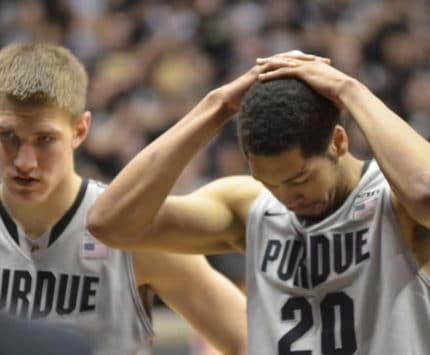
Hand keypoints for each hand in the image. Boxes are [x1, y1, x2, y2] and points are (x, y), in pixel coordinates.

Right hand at [215, 50, 329, 114]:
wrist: (230, 100)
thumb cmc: (248, 104)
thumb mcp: (270, 104)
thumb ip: (281, 106)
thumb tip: (294, 119)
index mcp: (278, 73)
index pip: (298, 68)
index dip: (313, 69)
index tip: (328, 72)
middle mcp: (273, 67)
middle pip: (296, 59)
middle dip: (312, 60)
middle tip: (327, 62)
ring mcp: (265, 66)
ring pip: (286, 58)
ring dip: (301, 58)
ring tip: (314, 60)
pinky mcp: (258, 70)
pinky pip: (273, 63)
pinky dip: (283, 62)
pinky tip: (294, 63)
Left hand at [256, 56, 354, 106]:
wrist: (346, 91)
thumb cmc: (342, 96)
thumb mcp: (330, 94)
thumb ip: (323, 96)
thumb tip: (323, 108)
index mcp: (315, 66)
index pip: (296, 63)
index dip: (284, 63)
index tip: (273, 65)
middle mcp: (309, 63)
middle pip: (286, 59)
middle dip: (272, 60)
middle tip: (260, 61)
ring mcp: (306, 66)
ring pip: (282, 63)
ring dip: (268, 65)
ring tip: (256, 67)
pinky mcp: (304, 72)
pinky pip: (283, 72)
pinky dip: (271, 75)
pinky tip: (261, 79)